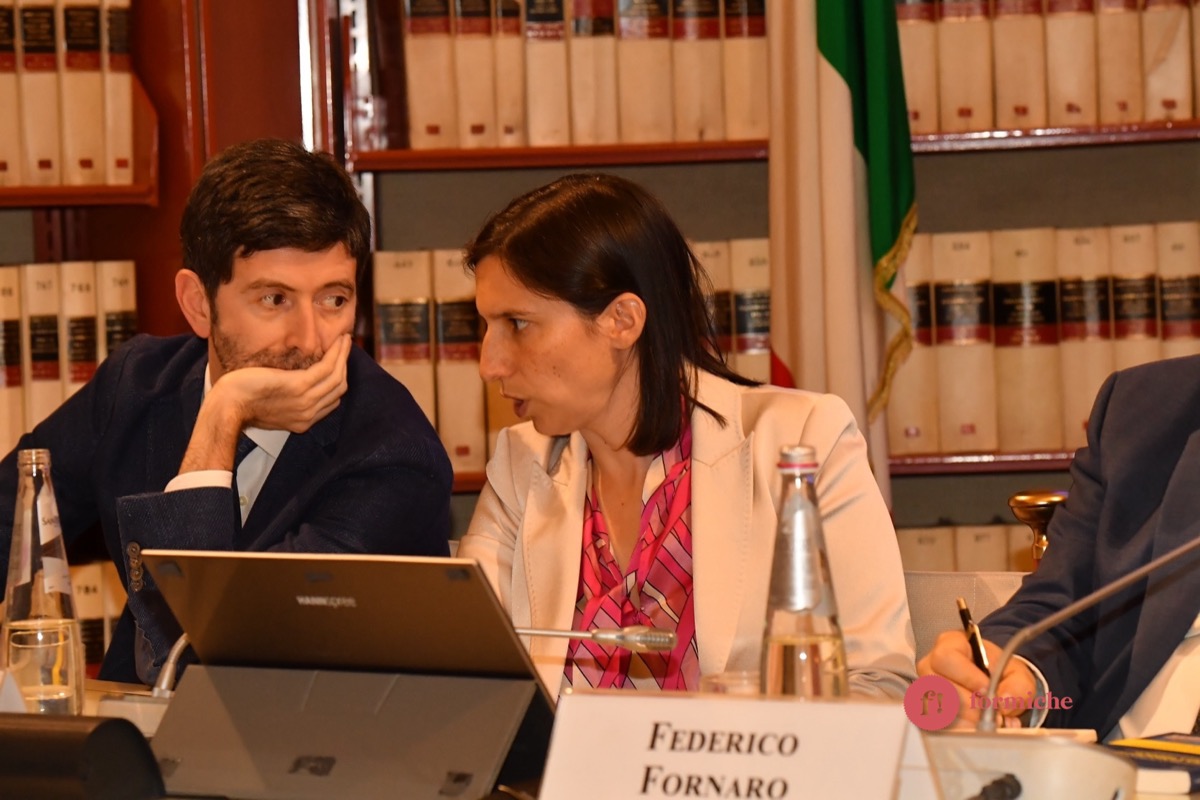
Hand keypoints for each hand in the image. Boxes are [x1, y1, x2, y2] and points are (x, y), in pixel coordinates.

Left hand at [211, 334, 351, 433]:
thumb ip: (285, 399)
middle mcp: (308, 413)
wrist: (227, 407)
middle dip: (344, 365)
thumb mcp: (268, 405)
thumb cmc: (239, 402)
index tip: (336, 363)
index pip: (331, 401)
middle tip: (344, 347)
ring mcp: (305, 401)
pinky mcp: (299, 387)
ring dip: (343, 355)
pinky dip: (336, 353)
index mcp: (302, 421)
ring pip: (337, 375)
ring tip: (345, 340)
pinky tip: (337, 342)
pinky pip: (327, 367)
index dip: (337, 380)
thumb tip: (289, 383)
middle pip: (338, 388)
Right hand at [918, 630, 1036, 726]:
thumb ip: (1018, 686)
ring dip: (966, 722)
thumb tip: (1003, 700)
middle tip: (993, 714)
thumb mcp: (1017, 674)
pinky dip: (961, 731)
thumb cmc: (1000, 674)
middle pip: (939, 687)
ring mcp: (924, 689)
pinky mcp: (925, 711)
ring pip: (936, 709)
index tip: (987, 692)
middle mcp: (930, 665)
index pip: (946, 658)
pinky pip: (936, 725)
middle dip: (970, 706)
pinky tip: (977, 729)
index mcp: (950, 645)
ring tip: (988, 723)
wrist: (994, 687)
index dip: (966, 677)